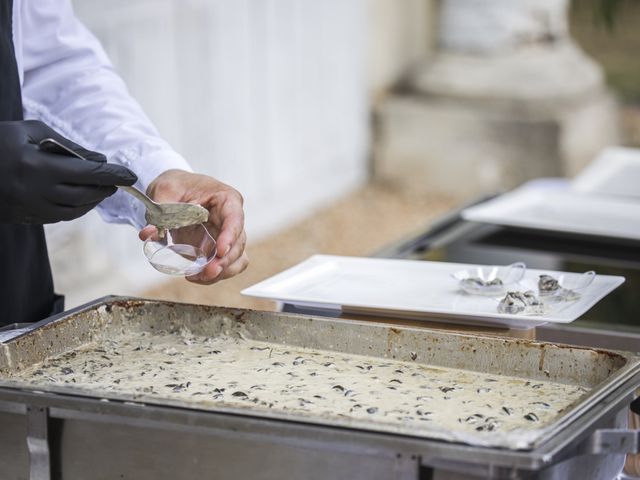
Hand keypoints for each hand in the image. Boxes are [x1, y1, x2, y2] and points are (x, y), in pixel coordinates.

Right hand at [0, 120, 136, 223]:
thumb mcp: (28, 131)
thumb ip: (65, 144)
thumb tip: (95, 160)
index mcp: (38, 166)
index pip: (88, 173)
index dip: (112, 175)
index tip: (130, 175)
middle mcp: (36, 190)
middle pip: (85, 194)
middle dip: (105, 188)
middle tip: (118, 182)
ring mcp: (30, 207)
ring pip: (75, 210)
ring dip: (93, 200)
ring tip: (103, 189)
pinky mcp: (25, 217)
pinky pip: (59, 216)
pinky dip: (76, 208)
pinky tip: (82, 199)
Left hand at [139, 169, 247, 283]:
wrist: (173, 191)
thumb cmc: (176, 185)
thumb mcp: (164, 190)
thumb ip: (159, 212)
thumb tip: (150, 234)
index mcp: (225, 199)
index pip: (235, 218)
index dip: (231, 236)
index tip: (220, 251)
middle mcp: (231, 219)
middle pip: (238, 243)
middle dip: (225, 261)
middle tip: (206, 272)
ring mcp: (226, 236)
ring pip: (236, 258)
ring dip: (222, 271)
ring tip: (199, 277)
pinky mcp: (217, 250)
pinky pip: (225, 266)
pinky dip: (214, 276)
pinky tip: (196, 277)